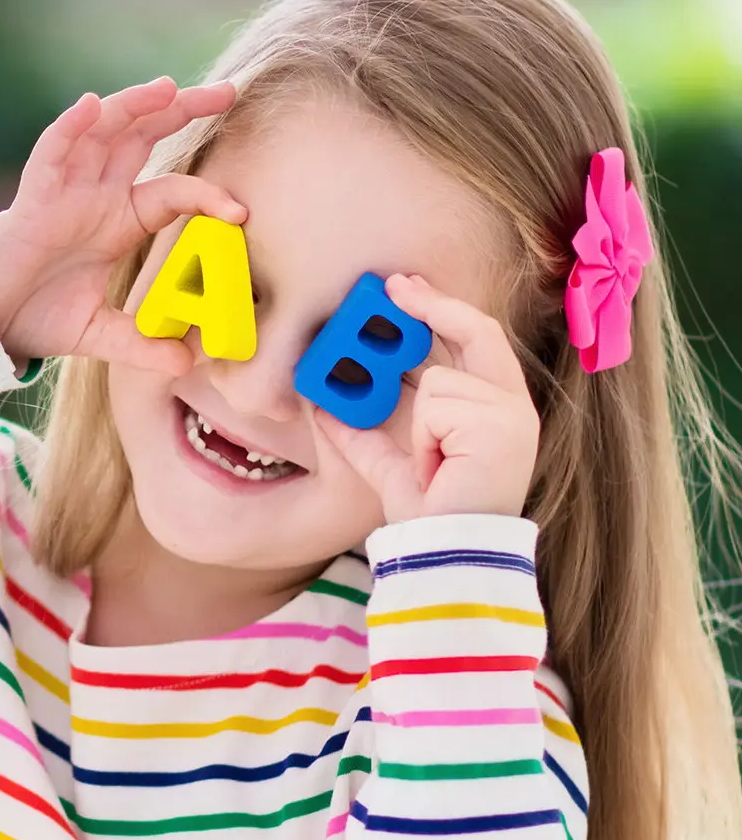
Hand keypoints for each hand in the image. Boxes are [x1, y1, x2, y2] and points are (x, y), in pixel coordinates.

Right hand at [0, 76, 242, 376]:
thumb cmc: (37, 315)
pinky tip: (90, 106)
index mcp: (119, 220)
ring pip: (103, 131)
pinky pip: (51, 154)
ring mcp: (65, 191)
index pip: (173, 192)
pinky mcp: (33, 199)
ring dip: (134, 105)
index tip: (240, 211)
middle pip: (145, 135)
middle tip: (227, 92)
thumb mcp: (99, 334)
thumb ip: (141, 345)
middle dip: (184, 110)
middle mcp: (97, 195)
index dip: (207, 196)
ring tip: (168, 89)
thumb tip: (185, 364)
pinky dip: (69, 128)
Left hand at [313, 275, 539, 523]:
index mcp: (497, 412)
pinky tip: (439, 468)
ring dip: (420, 426)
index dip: (442, 308)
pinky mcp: (500, 424)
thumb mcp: (390, 469)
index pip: (477, 339)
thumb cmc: (430, 520)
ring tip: (433, 466)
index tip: (405, 289)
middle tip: (391, 284)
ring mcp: (511, 414)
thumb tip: (325, 408)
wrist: (448, 555)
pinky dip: (425, 438)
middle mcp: (514, 407)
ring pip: (436, 381)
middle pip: (473, 332)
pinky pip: (436, 405)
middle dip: (431, 304)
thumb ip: (363, 437)